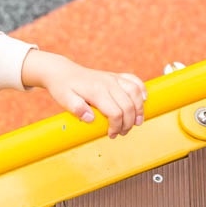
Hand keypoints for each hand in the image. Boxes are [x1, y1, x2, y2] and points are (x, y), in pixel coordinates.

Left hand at [21, 49, 146, 137]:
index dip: (116, 127)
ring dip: (139, 109)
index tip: (111, 134)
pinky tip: (144, 99)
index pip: (115, 112)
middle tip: (122, 133)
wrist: (61, 72)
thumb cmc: (62, 87)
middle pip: (128, 105)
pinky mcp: (114, 76)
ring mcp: (113, 78)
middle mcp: (108, 83)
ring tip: (137, 122)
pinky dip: (141, 89)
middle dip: (128, 123)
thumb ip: (76, 109)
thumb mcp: (64, 99)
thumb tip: (91, 119)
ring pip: (135, 93)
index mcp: (96, 91)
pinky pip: (133, 80)